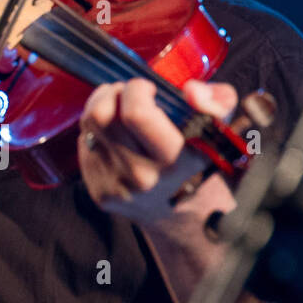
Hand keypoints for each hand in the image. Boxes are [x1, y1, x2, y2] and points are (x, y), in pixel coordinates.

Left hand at [78, 77, 237, 224]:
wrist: (178, 214)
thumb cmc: (195, 161)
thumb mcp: (217, 129)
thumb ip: (218, 101)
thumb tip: (191, 90)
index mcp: (175, 159)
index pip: (137, 114)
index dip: (136, 90)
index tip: (147, 88)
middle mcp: (143, 176)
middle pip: (103, 115)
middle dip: (116, 92)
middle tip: (128, 92)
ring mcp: (116, 186)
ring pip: (89, 123)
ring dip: (101, 103)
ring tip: (118, 104)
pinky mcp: (98, 191)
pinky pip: (84, 142)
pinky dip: (94, 129)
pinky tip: (112, 132)